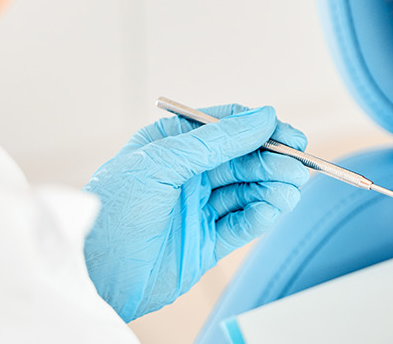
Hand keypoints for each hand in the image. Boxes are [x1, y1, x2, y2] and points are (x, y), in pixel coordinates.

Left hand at [82, 104, 309, 321]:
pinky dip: (261, 215)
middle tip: (297, 166)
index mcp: (169, 145)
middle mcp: (185, 174)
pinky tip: (273, 208)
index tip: (287, 133)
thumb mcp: (161, 162)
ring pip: (246, 191)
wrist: (95, 275)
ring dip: (271, 187)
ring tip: (290, 189)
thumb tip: (260, 118)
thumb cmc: (112, 212)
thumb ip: (215, 141)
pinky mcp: (206, 242)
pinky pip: (242, 223)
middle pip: (241, 159)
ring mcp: (197, 208)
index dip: (258, 128)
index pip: (224, 127)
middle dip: (271, 160)